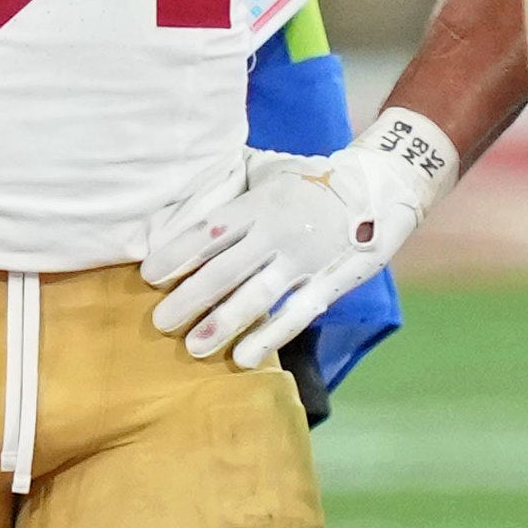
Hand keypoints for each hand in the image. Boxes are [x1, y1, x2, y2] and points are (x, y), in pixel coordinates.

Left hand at [140, 106, 459, 369]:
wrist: (378, 187)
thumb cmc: (311, 179)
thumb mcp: (270, 168)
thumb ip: (231, 184)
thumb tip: (182, 199)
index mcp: (259, 204)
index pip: (209, 232)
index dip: (176, 254)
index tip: (149, 275)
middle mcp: (277, 233)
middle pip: (225, 270)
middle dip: (189, 298)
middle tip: (159, 321)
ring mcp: (304, 261)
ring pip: (256, 297)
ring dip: (222, 323)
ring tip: (192, 347)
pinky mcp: (327, 283)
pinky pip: (295, 315)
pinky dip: (268, 338)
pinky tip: (243, 358)